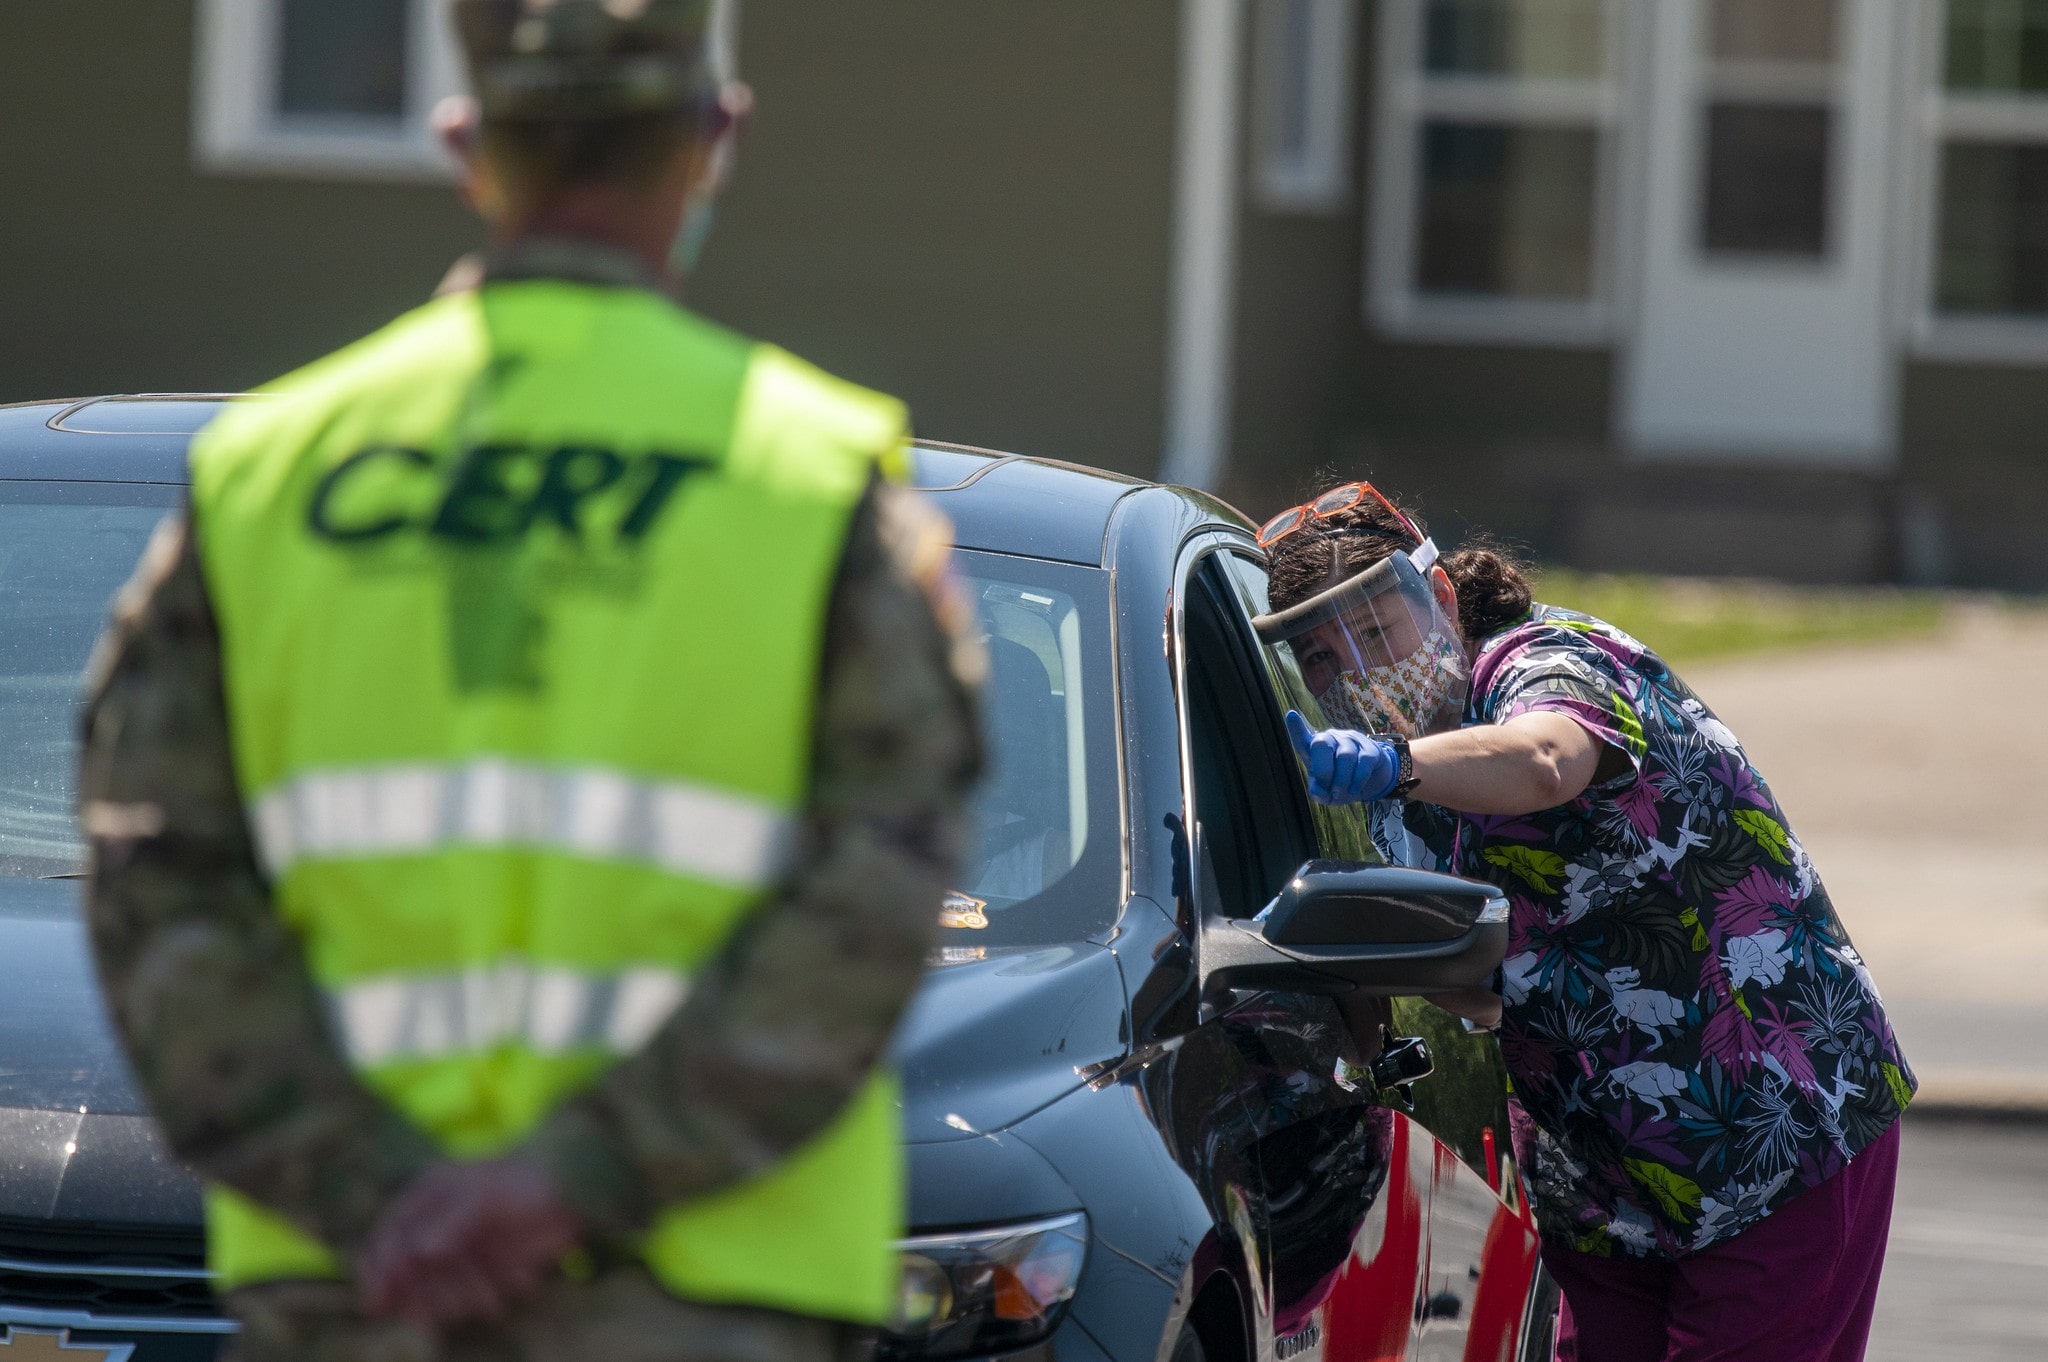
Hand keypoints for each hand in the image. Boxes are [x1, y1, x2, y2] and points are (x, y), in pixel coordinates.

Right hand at [357, 1155, 583, 1328]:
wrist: (573, 1186)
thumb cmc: (525, 1179)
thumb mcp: (484, 1194)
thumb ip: (450, 1221)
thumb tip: (419, 1251)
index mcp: (429, 1196)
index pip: (388, 1237)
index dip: (378, 1270)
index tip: (376, 1302)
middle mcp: (440, 1223)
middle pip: (412, 1271)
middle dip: (426, 1291)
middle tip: (445, 1307)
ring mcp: (463, 1245)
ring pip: (441, 1285)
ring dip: (457, 1296)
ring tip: (485, 1294)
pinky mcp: (486, 1263)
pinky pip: (470, 1291)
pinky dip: (480, 1295)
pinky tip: (498, 1296)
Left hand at [1286, 711, 1400, 805]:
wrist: (1370, 783)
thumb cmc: (1340, 784)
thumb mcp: (1327, 794)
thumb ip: (1318, 792)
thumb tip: (1317, 791)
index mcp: (1314, 749)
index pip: (1302, 738)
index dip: (1296, 728)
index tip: (1291, 715)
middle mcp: (1330, 739)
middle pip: (1321, 744)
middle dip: (1323, 770)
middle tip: (1326, 787)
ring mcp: (1350, 740)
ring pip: (1345, 756)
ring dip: (1342, 780)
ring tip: (1341, 792)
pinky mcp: (1370, 748)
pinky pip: (1364, 761)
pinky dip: (1358, 780)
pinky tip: (1354, 789)